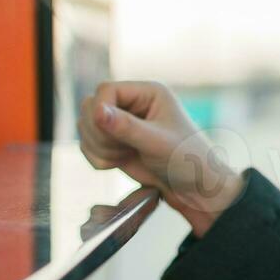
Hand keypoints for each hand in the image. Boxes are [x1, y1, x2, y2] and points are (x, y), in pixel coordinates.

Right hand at [77, 80, 246, 235]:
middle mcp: (132, 103)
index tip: (113, 135)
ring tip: (125, 157)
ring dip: (99, 148)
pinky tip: (119, 164)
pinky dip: (97, 158)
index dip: (100, 111)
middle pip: (90, 106)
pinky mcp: (114, 143)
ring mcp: (121, 123)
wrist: (194, 189)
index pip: (105, 90)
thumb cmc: (188, 160)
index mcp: (148, 93)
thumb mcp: (158, 143)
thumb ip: (126, 127)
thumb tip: (97, 110)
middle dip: (99, 134)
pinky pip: (87, 144)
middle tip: (123, 150)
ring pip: (85, 126)